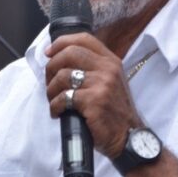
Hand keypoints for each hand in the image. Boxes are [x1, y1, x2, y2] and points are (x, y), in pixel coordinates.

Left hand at [45, 32, 141, 157]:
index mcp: (111, 61)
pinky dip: (55, 106)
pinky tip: (58, 113)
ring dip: (51, 90)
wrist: (128, 137)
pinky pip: (64, 98)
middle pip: (69, 53)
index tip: (49, 53)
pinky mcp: (94, 101)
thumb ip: (92, 68)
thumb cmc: (114, 111)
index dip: (61, 43)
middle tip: (49, 81)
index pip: (84, 39)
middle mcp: (108, 69)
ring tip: (53, 100)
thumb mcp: (110, 82)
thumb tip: (60, 58)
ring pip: (63, 76)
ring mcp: (102, 84)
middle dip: (51, 66)